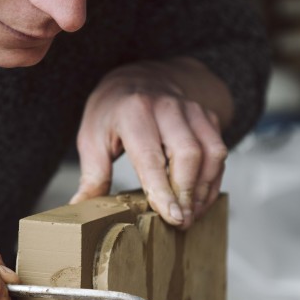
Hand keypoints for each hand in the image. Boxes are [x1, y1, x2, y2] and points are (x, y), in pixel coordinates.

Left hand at [70, 59, 230, 227]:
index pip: (151, 156)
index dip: (163, 189)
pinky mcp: (208, 118)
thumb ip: (92, 173)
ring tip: (191, 215)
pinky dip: (213, 180)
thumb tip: (80, 208)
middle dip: (187, 193)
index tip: (171, 216)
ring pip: (211, 153)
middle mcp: (167, 107)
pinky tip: (200, 201)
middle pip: (188, 155)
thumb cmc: (113, 111)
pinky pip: (219, 152)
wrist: (140, 77)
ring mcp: (192, 110)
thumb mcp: (92, 136)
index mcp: (134, 111)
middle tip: (181, 223)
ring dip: (204, 189)